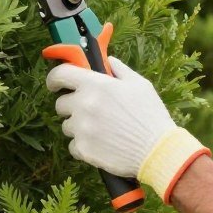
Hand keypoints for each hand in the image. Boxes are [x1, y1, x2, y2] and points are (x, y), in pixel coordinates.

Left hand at [46, 55, 210, 202]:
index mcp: (96, 85)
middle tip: (90, 111)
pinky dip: (83, 145)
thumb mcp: (139, 85)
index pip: (60, 75)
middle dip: (72, 106)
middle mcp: (84, 105)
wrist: (157, 150)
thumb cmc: (150, 115)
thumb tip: (108, 62)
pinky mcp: (83, 149)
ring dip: (79, 126)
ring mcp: (81, 129)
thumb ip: (119, 70)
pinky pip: (73, 145)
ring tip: (102, 130)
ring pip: (67, 126)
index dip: (54, 79)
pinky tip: (102, 144)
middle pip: (60, 104)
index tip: (55, 84)